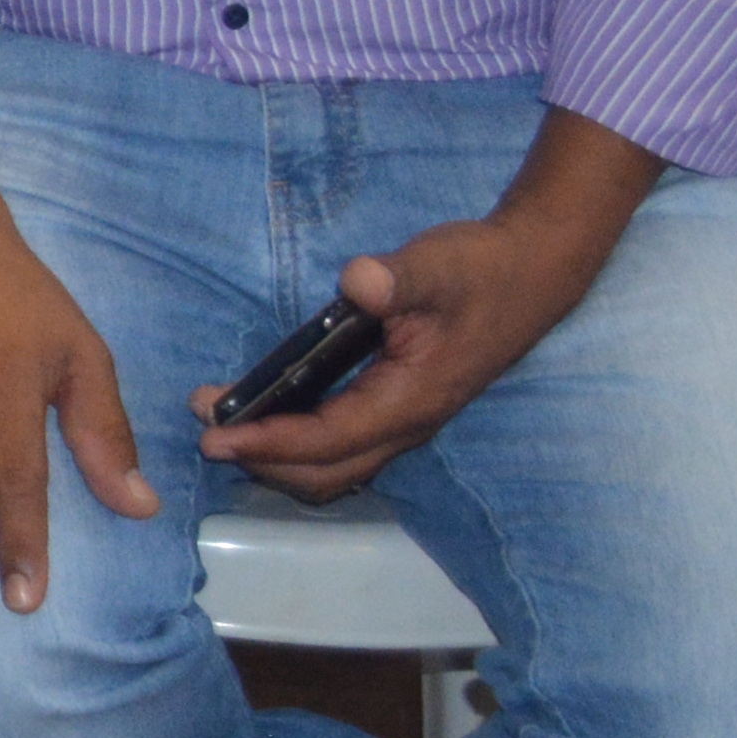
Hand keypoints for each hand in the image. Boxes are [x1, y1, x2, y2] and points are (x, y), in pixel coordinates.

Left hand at [200, 123, 654, 504]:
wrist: (532, 273)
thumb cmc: (480, 270)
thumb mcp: (436, 265)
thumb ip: (397, 278)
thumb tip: (358, 283)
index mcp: (412, 399)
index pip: (330, 439)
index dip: (270, 441)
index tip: (214, 434)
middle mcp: (409, 423)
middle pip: (326, 472)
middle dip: (262, 457)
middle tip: (205, 426)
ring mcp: (407, 420)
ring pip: (335, 467)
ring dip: (277, 456)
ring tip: (223, 421)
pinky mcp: (401, 407)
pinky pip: (343, 446)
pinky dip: (298, 443)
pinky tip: (266, 411)